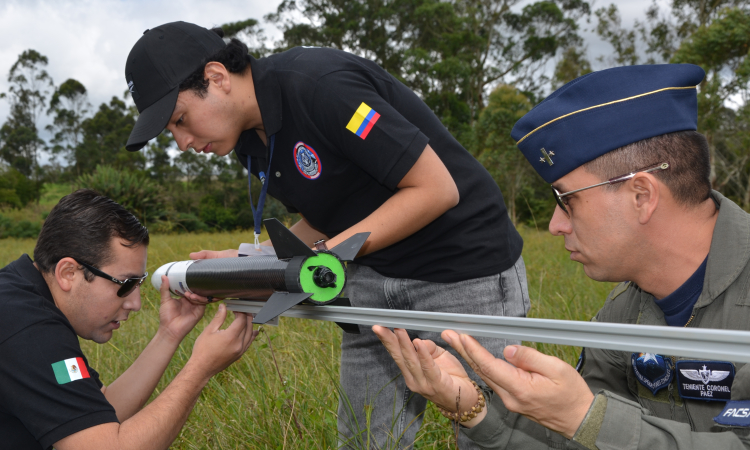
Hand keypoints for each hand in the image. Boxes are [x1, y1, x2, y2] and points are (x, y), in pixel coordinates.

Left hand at [158, 275, 205, 341]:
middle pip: (198, 291)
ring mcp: (197, 306)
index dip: (190, 283)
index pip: (190, 287)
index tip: (189, 277)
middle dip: (196, 287)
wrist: (170, 329)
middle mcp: (192, 301)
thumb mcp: (165, 300)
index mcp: (184, 298)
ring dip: (196, 294)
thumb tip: (163, 275)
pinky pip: (204, 302)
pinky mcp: (200, 311)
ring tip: (189, 295)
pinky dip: (200, 298)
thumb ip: (165, 288)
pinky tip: (193, 298)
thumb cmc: (166, 316)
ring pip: (202, 295)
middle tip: (191, 285)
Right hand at [185, 249, 237, 302]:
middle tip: (188, 295)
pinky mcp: (231, 290)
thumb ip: (205, 255)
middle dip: (195, 298)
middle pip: (204, 297)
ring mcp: (224, 290)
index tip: (185, 293)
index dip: (193, 294)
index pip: (202, 292)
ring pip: (211, 299)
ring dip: (200, 299)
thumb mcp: (217, 255)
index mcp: (213, 283)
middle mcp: (218, 288)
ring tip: (193, 297)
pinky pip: (220, 297)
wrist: (247, 257)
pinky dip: (212, 298)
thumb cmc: (233, 257)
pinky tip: (206, 298)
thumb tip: (191, 255)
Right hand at [189, 304, 257, 379]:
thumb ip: (219, 318)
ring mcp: (240, 350)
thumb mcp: (209, 331)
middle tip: (241, 310)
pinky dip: (251, 335)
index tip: (236, 308)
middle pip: (248, 326)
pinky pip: (249, 343)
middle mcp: (238, 344)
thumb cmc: (202, 349)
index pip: (241, 320)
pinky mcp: (239, 355)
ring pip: (250, 334)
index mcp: (230, 336)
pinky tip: (253, 331)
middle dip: (246, 316)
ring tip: (247, 318)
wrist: (201, 368)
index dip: (240, 312)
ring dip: (250, 325)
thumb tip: (223, 306)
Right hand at [373, 326, 479, 418]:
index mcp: (411, 371)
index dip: (387, 340)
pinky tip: (418, 343)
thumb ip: (428, 347)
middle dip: (389, 341)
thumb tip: (419, 340)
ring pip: (411, 361)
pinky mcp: (437, 385)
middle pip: (399, 357)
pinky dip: (423, 354)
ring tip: (399, 330)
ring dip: (405, 344)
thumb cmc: (451, 377)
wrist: (466, 400)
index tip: (379, 327)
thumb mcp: (439, 356)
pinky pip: (428, 367)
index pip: (396, 354)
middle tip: (381, 327)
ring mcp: (423, 384)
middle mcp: (413, 379)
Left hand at [443, 330, 593, 438]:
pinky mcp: (513, 400)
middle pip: (482, 370)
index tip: (462, 336)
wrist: (580, 419)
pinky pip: (494, 380)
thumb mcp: (557, 369)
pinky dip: (482, 366)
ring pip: (486, 376)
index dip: (475, 350)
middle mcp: (511, 397)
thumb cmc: (572, 394)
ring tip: (457, 341)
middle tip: (448, 334)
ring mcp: (510, 401)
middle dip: (464, 351)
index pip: (491, 366)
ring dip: (470, 357)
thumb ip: (530, 358)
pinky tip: (475, 356)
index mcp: (521, 389)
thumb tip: (508, 349)